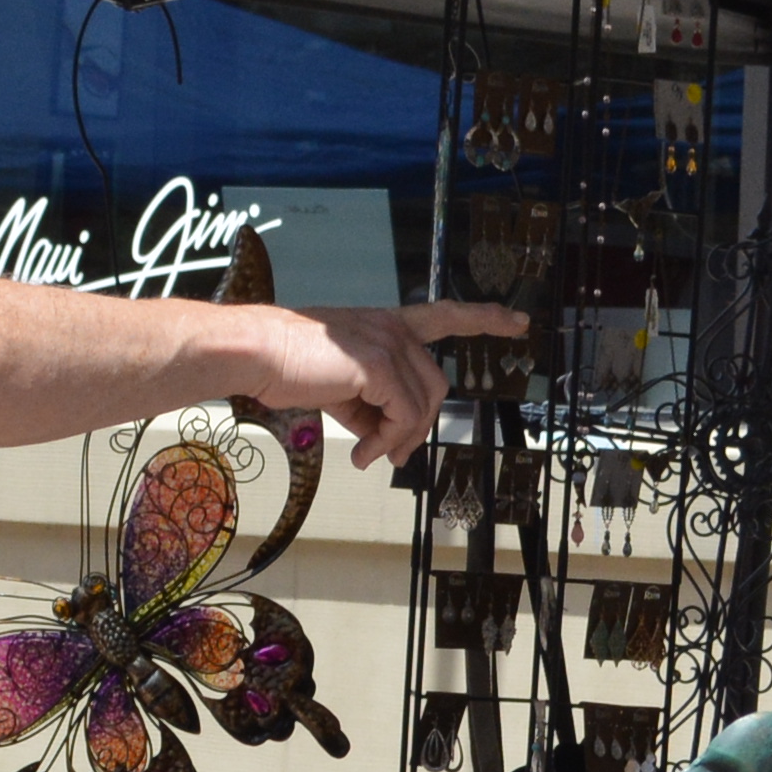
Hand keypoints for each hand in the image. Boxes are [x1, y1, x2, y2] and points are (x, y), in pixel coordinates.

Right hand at [234, 302, 527, 465]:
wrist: (255, 353)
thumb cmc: (285, 366)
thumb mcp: (338, 387)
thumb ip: (369, 405)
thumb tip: (384, 443)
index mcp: (384, 325)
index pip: (443, 315)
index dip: (482, 318)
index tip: (516, 322)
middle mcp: (392, 328)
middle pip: (434, 385)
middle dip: (418, 427)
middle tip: (392, 456)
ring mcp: (388, 343)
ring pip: (422, 404)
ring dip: (399, 438)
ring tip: (371, 456)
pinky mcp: (378, 364)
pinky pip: (404, 414)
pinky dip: (388, 440)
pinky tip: (364, 452)